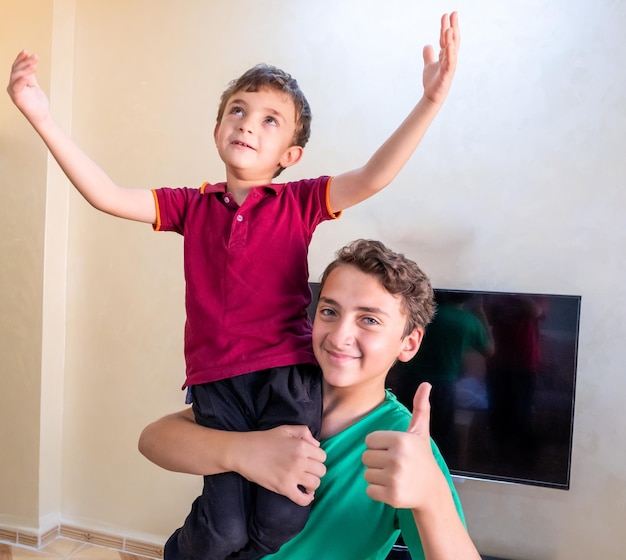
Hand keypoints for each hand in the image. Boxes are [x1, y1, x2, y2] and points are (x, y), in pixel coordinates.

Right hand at [7, 50, 49, 123]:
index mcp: (16, 82)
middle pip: (16, 70)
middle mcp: (13, 86)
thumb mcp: (34, 86)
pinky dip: (22, 80)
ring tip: (34, 64)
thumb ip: (30, 76)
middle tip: (34, 57)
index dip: (20, 59)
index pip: (16, 67)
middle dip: (25, 62)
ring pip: (16, 76)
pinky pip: (17, 87)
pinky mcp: (17, 98)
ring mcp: (14, 92)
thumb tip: (30, 64)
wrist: (41, 116)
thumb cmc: (38, 103)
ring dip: (26, 69)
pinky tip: (28, 76)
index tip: (26, 51)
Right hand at [231, 425, 326, 506]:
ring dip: (312, 484)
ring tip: (304, 481)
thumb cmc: (264, 439)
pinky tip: (304, 494)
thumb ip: (304, 432)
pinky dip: (307, 499)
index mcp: (302, 445)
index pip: (322, 456)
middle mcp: (300, 460)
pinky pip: (303, 499)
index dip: (317, 459)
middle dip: (316, 471)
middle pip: (321, 471)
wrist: (244, 452)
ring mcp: (292, 475)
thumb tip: (317, 445)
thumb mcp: (286, 429)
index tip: (309, 460)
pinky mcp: (283, 488)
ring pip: (315, 484)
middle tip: (306, 470)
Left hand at [362, 383, 444, 509]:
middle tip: (394, 464)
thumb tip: (426, 384)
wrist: (432, 490)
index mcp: (400, 439)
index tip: (394, 450)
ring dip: (376, 476)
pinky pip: (369, 490)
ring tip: (394, 476)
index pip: (369, 440)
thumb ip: (420, 407)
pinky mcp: (392, 495)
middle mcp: (397, 457)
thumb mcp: (420, 432)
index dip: (379, 446)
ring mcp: (394, 478)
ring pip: (366, 474)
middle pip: (365, 457)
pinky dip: (378, 491)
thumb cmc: (422, 458)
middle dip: (377, 461)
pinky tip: (393, 488)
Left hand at [422, 12, 459, 105]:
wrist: (431, 96)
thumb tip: (427, 45)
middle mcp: (449, 58)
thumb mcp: (428, 65)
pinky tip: (449, 43)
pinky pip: (450, 61)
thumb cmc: (432, 82)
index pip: (446, 38)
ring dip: (451, 38)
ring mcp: (450, 65)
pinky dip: (450, 52)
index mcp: (445, 55)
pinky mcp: (448, 73)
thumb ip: (429, 55)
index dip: (445, 26)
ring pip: (452, 49)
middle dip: (453, 26)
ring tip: (450, 26)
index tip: (446, 15)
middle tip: (454, 13)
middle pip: (452, 39)